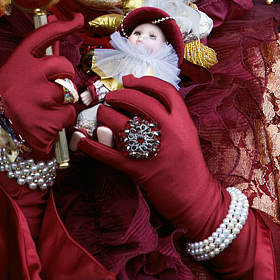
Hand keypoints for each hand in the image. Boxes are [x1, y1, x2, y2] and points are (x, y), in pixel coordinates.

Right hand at [0, 13, 82, 156]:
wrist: (11, 131)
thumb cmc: (23, 94)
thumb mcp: (25, 70)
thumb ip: (42, 49)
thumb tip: (54, 16)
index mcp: (20, 61)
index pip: (43, 36)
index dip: (62, 25)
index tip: (78, 19)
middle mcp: (27, 76)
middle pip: (64, 65)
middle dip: (65, 76)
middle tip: (51, 86)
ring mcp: (36, 98)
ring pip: (69, 91)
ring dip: (64, 100)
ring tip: (48, 105)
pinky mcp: (45, 120)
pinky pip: (69, 113)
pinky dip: (63, 118)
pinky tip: (50, 120)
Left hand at [76, 74, 230, 239]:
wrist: (196, 199)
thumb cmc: (188, 164)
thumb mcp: (186, 133)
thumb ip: (170, 115)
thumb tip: (140, 94)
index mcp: (184, 121)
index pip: (165, 90)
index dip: (145, 81)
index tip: (130, 80)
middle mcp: (170, 132)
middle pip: (140, 102)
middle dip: (121, 95)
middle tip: (111, 96)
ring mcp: (154, 151)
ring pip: (122, 124)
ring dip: (106, 116)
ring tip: (102, 114)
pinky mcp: (139, 170)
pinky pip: (110, 155)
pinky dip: (93, 147)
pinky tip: (83, 140)